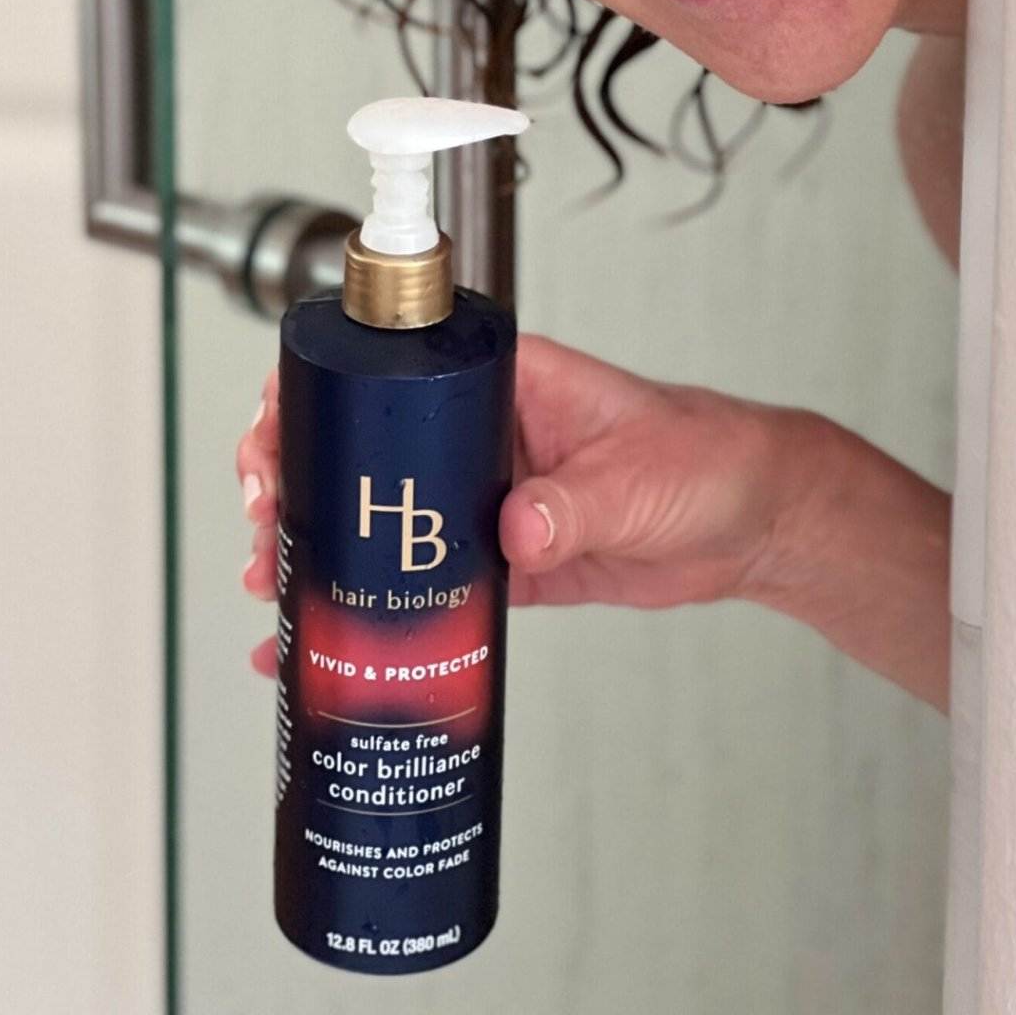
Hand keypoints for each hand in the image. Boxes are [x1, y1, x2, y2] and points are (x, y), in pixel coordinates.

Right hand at [235, 334, 950, 708]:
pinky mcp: (499, 562)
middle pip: (362, 446)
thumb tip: (515, 528)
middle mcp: (480, 434)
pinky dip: (368, 614)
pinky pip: (416, 588)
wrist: (754, 524)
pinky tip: (321, 649)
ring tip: (269, 589)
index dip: (323, 393)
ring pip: (374, 519)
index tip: (278, 430)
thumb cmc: (708, 459)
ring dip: (316, 549)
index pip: (392, 367)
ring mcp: (482, 499)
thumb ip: (577, 503)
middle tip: (261, 523)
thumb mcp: (638, 477)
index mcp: (503, 382)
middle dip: (295, 479)